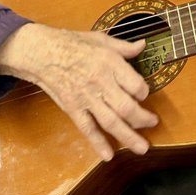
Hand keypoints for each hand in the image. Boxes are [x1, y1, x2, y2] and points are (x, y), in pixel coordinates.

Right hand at [0, 23, 158, 160]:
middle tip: (153, 123)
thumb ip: (124, 47)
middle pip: (126, 107)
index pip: (135, 84)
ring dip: (128, 137)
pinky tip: (108, 155)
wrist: (42, 53)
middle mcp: (100, 83)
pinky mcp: (73, 109)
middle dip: (142, 119)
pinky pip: (87, 129)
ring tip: (142, 148)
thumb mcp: (101, 39)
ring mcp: (86, 98)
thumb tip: (143, 45)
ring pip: (111, 122)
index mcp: (110, 63)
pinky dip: (98, 143)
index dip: (144, 92)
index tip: (144, 94)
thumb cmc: (72, 43)